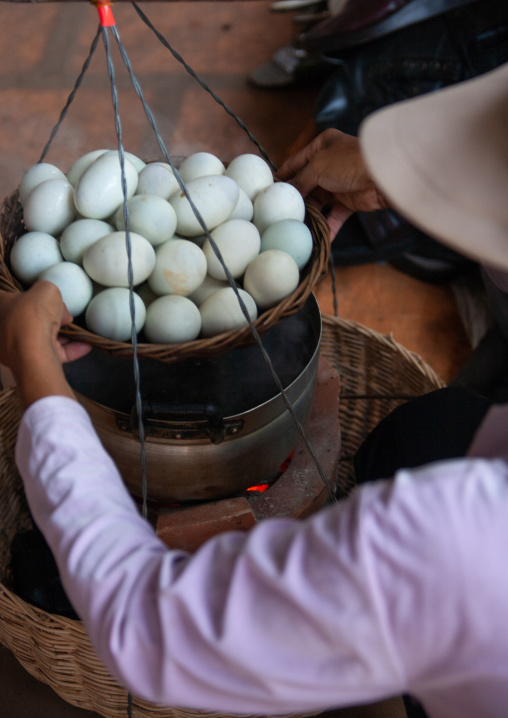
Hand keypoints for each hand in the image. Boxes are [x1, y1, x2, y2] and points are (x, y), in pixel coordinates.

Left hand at [0, 282, 90, 406]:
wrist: (34, 349)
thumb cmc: (33, 315)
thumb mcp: (46, 289)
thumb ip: (50, 292)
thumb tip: (60, 310)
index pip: (8, 296)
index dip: (26, 295)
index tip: (41, 297)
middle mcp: (2, 328)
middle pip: (28, 319)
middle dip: (48, 317)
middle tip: (63, 314)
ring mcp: (16, 348)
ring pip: (41, 338)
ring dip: (61, 335)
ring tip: (76, 331)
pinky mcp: (32, 363)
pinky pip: (53, 354)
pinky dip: (70, 350)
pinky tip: (85, 346)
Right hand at [276, 128, 389, 236]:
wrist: (383, 175)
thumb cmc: (349, 163)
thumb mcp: (317, 166)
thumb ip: (300, 180)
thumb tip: (287, 192)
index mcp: (322, 146)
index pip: (295, 162)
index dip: (282, 176)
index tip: (269, 190)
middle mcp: (330, 163)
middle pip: (306, 184)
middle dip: (296, 199)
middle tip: (280, 212)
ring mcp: (340, 183)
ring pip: (319, 201)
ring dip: (310, 214)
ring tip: (296, 226)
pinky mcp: (350, 201)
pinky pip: (334, 215)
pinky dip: (328, 226)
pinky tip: (319, 236)